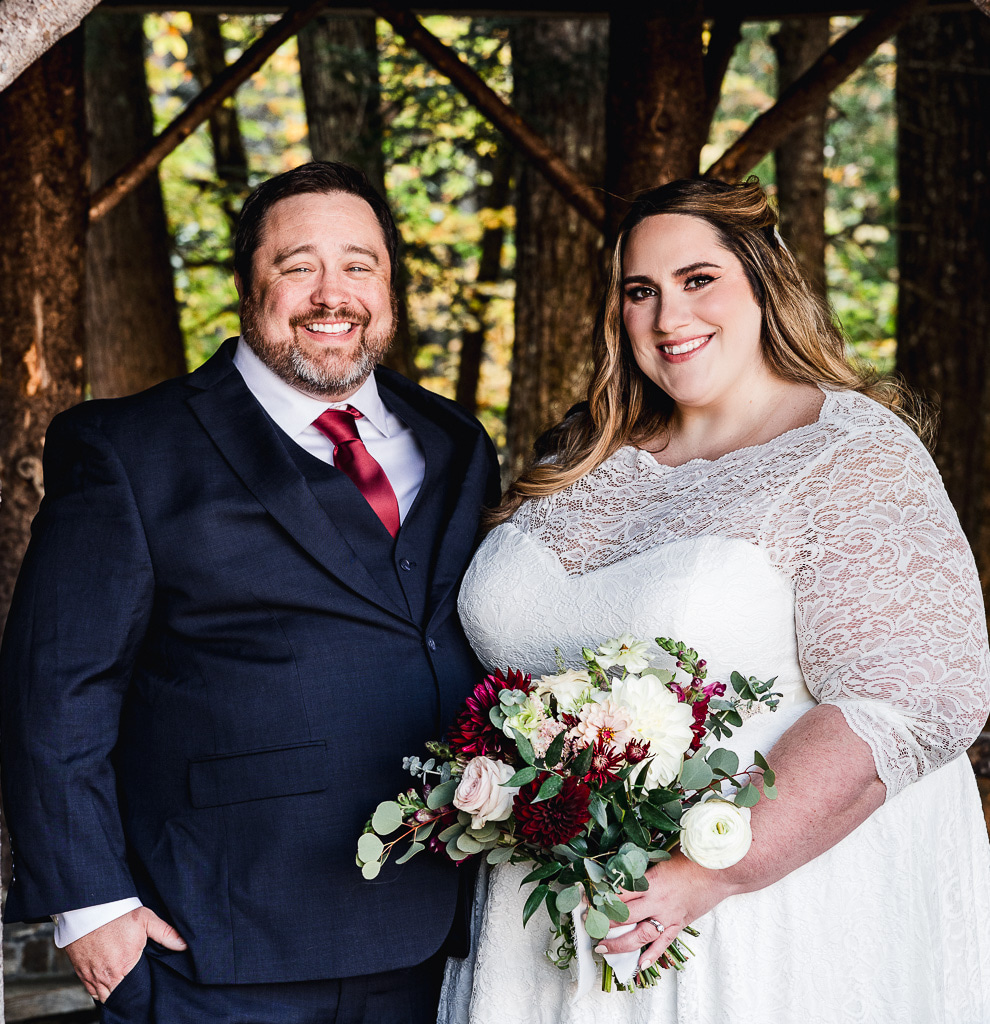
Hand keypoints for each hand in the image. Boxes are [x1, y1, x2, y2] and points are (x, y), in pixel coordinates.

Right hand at [64, 907, 186, 1001]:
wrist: (88, 908)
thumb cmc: (117, 914)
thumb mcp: (146, 920)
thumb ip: (166, 934)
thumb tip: (184, 945)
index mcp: (124, 967)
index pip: (135, 991)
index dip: (142, 989)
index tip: (147, 984)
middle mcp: (106, 976)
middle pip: (119, 996)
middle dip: (128, 994)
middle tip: (137, 985)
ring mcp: (91, 976)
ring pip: (103, 996)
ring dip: (113, 993)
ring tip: (124, 984)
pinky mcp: (81, 972)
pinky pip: (91, 991)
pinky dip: (99, 990)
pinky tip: (109, 982)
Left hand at [594, 853, 729, 970]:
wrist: (720, 869)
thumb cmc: (692, 857)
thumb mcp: (662, 856)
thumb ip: (643, 865)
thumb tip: (622, 868)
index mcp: (650, 880)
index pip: (618, 892)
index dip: (600, 897)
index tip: (585, 900)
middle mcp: (656, 900)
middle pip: (623, 916)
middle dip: (603, 922)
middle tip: (588, 926)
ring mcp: (668, 915)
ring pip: (639, 935)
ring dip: (620, 943)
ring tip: (603, 948)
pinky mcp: (679, 924)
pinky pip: (663, 943)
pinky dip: (652, 955)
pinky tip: (640, 965)